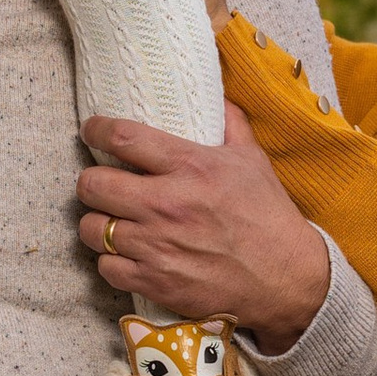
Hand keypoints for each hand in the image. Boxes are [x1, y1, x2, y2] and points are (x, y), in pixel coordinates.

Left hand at [76, 107, 331, 354]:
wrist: (285, 276)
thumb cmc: (267, 215)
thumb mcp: (252, 159)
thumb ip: (229, 123)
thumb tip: (215, 94)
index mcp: (189, 167)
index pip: (122, 137)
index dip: (96, 130)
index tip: (91, 131)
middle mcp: (166, 205)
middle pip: (92, 185)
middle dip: (91, 182)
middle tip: (101, 184)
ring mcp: (157, 246)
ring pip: (92, 229)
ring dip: (98, 223)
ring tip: (112, 221)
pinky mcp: (155, 281)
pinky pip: (106, 267)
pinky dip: (111, 260)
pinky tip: (126, 254)